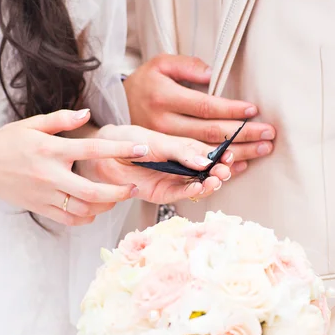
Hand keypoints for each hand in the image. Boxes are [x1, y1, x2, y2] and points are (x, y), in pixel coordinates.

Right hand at [0, 109, 147, 225]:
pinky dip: (86, 217)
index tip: (141, 149)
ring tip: (116, 197)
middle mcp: (50, 174)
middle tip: (133, 188)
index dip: (120, 148)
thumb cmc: (7, 142)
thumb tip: (86, 113)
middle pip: (91, 190)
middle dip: (118, 192)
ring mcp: (44, 194)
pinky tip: (93, 209)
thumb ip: (62, 119)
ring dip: (104, 205)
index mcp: (51, 149)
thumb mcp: (33, 123)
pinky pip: (69, 219)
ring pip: (82, 208)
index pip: (92, 149)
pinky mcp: (39, 208)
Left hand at [77, 124, 232, 202]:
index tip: (229, 157)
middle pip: (208, 172)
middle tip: (224, 171)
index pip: (209, 154)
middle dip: (220, 172)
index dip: (222, 156)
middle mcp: (183, 166)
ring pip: (198, 185)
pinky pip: (180, 195)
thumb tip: (206, 162)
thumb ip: (182, 151)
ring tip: (215, 180)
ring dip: (209, 184)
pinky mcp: (162, 193)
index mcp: (185, 149)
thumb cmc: (131, 140)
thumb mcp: (159, 140)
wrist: (105, 152)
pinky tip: (199, 187)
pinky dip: (191, 192)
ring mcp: (174, 180)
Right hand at [124, 54, 275, 175]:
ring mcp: (165, 144)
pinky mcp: (166, 157)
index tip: (252, 110)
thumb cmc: (146, 83)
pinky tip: (241, 165)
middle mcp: (164, 125)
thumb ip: (187, 66)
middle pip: (210, 133)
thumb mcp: (160, 64)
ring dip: (238, 153)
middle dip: (243, 134)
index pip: (204, 107)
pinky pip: (197, 166)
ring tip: (262, 149)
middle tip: (268, 134)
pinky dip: (220, 166)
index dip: (230, 110)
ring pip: (207, 152)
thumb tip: (213, 76)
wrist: (117, 108)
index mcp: (164, 99)